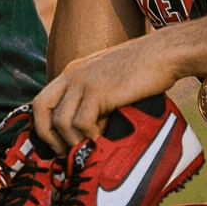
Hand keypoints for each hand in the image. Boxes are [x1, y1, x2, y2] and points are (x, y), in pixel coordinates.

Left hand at [30, 33, 177, 152]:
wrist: (164, 53)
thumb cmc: (144, 70)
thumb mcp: (109, 79)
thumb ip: (95, 97)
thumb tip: (89, 129)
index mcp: (73, 71)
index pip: (43, 100)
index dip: (44, 125)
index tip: (58, 144)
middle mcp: (73, 75)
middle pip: (41, 108)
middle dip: (47, 135)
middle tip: (65, 152)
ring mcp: (84, 82)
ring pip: (61, 121)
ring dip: (73, 141)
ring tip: (90, 148)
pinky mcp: (99, 91)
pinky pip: (82, 122)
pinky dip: (90, 136)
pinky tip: (103, 139)